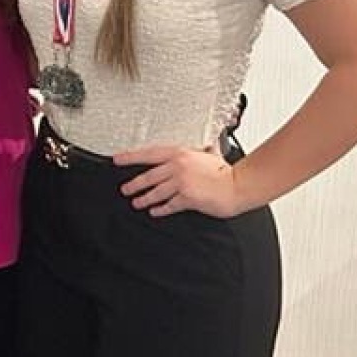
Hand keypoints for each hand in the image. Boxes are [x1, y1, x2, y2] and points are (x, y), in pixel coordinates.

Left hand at [113, 144, 244, 218]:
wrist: (239, 185)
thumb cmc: (226, 171)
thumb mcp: (209, 154)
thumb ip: (201, 150)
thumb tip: (205, 146)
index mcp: (180, 153)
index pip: (148, 154)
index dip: (130, 157)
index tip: (118, 160)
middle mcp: (177, 167)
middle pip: (148, 176)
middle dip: (134, 184)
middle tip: (125, 189)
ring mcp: (181, 183)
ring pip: (156, 192)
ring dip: (144, 199)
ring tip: (137, 202)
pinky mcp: (187, 198)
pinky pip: (169, 205)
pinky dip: (160, 209)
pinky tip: (155, 211)